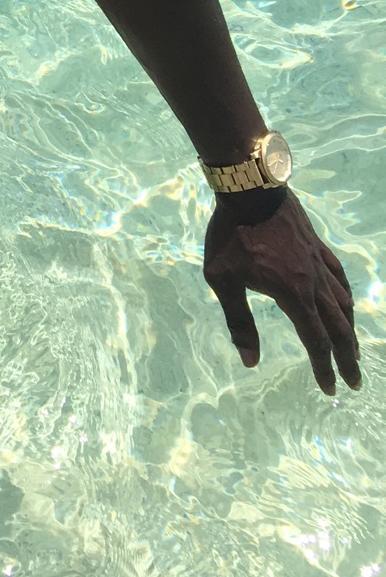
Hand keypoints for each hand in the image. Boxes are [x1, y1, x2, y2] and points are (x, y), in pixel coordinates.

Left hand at [204, 189, 360, 393]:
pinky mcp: (316, 246)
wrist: (249, 188)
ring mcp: (318, 263)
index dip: (324, 368)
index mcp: (292, 295)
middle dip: (346, 358)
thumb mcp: (223, 280)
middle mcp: (313, 283)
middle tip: (353, 381)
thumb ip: (239, 322)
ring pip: (343, 303)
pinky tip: (346, 301)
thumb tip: (250, 360)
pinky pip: (339, 276)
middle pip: (338, 328)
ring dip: (349, 330)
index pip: (316, 341)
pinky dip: (346, 295)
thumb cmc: (231, 234)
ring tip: (351, 349)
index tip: (331, 388)